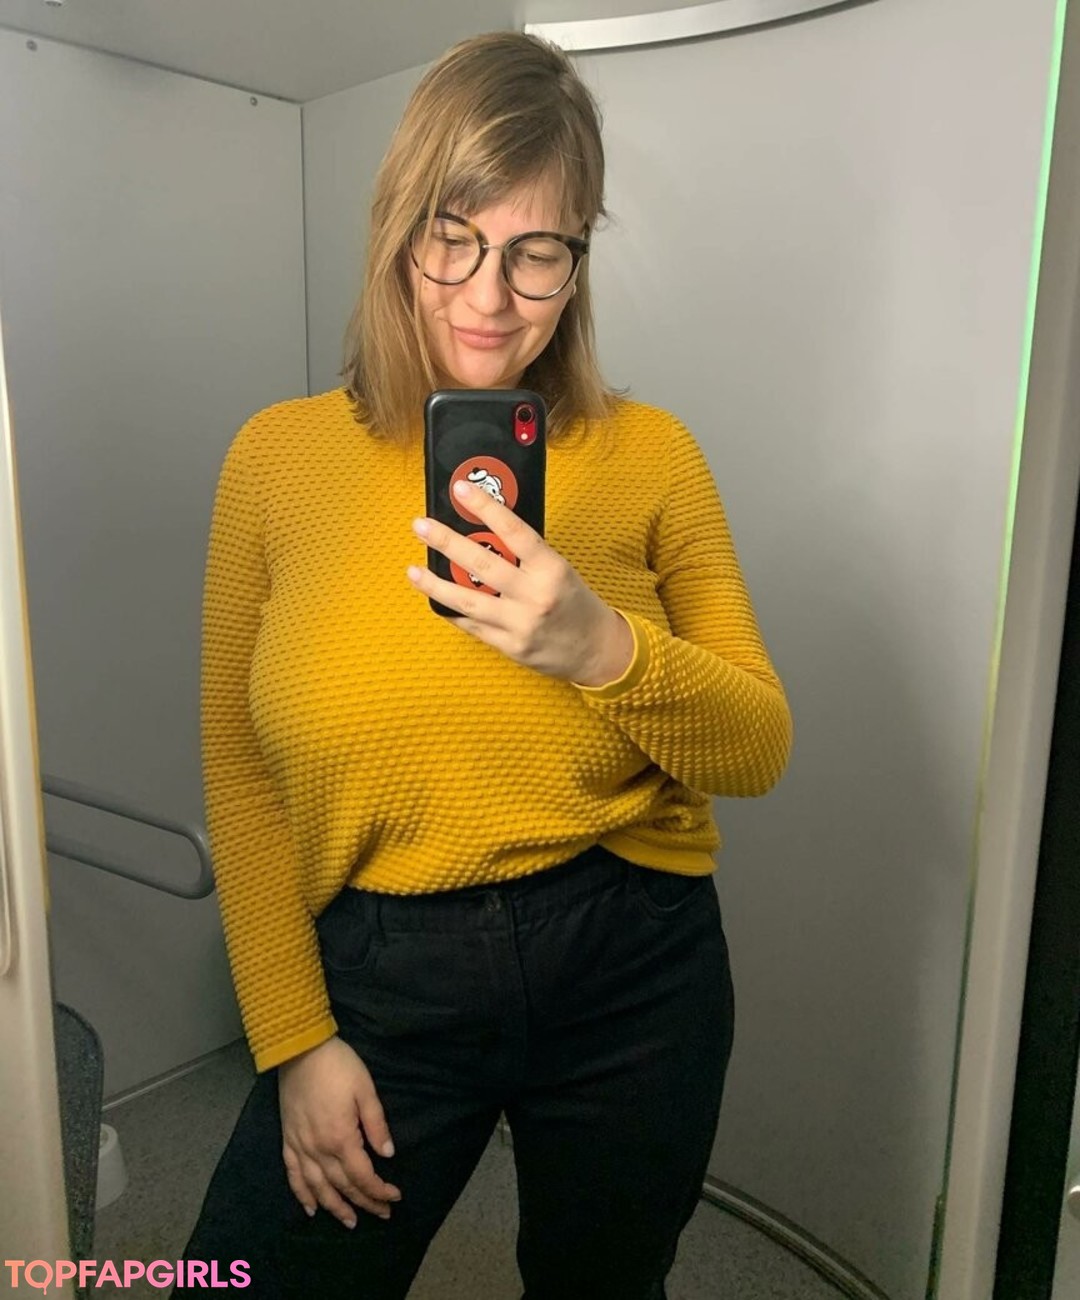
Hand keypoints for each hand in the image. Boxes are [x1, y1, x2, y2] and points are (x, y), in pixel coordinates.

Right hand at [278, 1036, 400, 1226]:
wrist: (300, 1050)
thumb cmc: (338, 1065)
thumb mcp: (365, 1089)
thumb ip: (376, 1124)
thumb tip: (388, 1154)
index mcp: (341, 1137)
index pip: (362, 1175)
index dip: (379, 1190)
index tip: (394, 1198)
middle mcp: (318, 1149)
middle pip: (342, 1185)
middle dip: (363, 1203)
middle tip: (381, 1215)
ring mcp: (300, 1146)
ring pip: (317, 1187)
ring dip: (334, 1207)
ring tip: (349, 1222)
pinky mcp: (287, 1140)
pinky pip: (293, 1175)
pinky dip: (301, 1195)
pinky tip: (310, 1207)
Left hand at [408, 479, 634, 685]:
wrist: (596, 650)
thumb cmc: (575, 603)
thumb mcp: (559, 570)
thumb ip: (525, 555)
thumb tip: (482, 531)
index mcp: (551, 569)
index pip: (514, 531)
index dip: (485, 507)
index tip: (461, 489)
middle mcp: (534, 596)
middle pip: (482, 564)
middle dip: (446, 542)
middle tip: (421, 526)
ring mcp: (520, 624)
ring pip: (467, 601)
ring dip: (436, 584)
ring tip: (413, 571)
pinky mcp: (509, 647)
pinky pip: (472, 626)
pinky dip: (453, 611)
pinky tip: (436, 600)